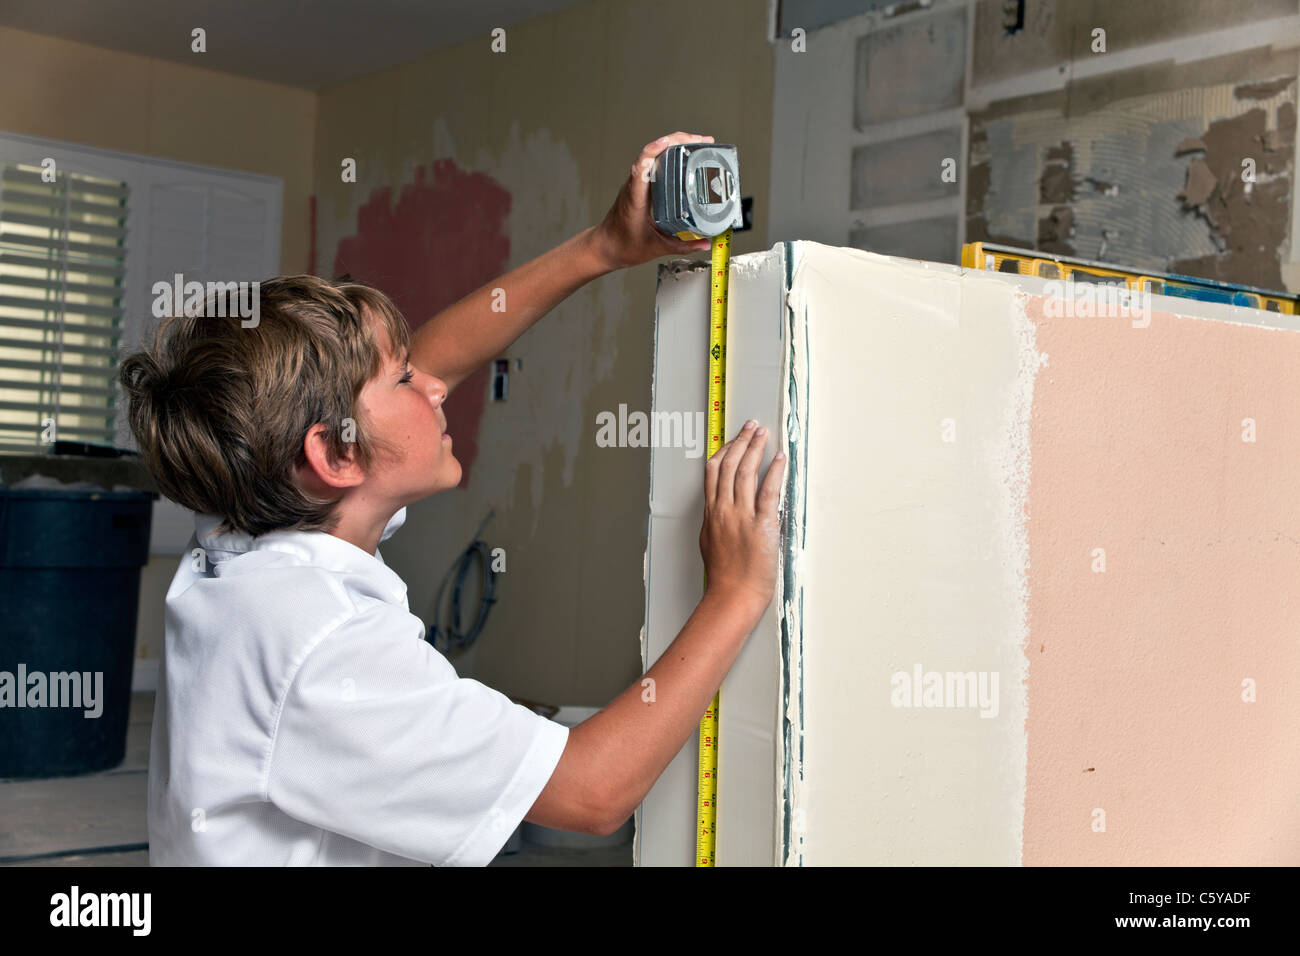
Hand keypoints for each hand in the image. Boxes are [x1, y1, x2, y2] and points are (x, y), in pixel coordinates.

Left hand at [589, 131, 717, 270]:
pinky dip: (670, 155)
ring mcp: (636, 184)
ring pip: (654, 155)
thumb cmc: (623, 246)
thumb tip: (704, 244)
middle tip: (701, 141)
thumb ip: (683, 246)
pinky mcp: (639, 186)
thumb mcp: (657, 248)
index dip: (654, 151)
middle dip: (677, 141)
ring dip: (674, 145)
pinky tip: (684, 156)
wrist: (605, 247)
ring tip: (698, 143)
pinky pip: (654, 163)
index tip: (669, 141)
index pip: (641, 167)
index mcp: (635, 198)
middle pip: (653, 153)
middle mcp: (634, 186)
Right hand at [699, 420, 785, 612]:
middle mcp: (724, 510)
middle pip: (728, 466)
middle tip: (751, 427)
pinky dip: (774, 472)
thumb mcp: (710, 543)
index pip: (713, 472)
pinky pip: (768, 492)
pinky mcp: (762, 525)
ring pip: (745, 473)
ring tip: (763, 435)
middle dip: (740, 442)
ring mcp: (741, 516)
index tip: (733, 440)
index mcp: (711, 514)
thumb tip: (723, 512)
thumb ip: (717, 523)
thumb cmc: (725, 577)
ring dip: (755, 449)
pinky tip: (779, 459)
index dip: (724, 451)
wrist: (734, 595)